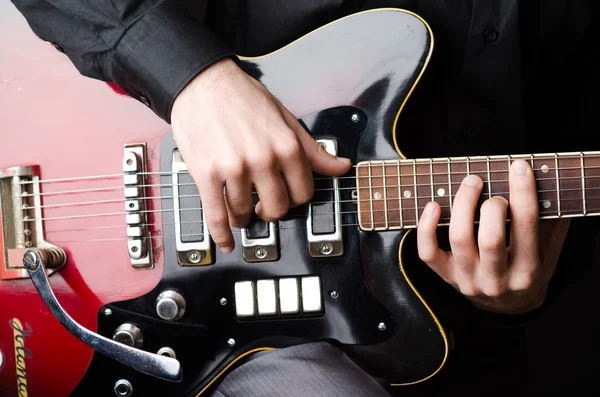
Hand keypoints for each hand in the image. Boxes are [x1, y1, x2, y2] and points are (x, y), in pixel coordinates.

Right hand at [171, 58, 351, 252]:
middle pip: (277, 209)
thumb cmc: (243, 97)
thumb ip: (312, 149)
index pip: (303, 193)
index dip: (296, 200)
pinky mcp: (206, 174)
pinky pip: (215, 215)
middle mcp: (263, 159)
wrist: (203, 83)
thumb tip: (341, 166)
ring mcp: (234, 168)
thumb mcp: (286, 119)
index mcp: (287, 146)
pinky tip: (225, 240)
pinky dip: (220, 234)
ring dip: (243, 220)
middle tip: (263, 209)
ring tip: (241, 215)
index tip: (287, 200)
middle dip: (271, 212)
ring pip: (244, 213)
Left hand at [416, 159, 570, 313]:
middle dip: (491, 204)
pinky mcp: (447, 278)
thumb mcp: (549, 252)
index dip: (523, 193)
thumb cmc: (529, 270)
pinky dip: (426, 227)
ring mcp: (469, 280)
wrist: (509, 308)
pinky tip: (433, 206)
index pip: (527, 227)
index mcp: (528, 271)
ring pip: (459, 239)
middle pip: (491, 237)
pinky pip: (428, 253)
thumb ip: (552, 222)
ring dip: (462, 205)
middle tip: (489, 183)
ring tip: (470, 183)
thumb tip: (553, 183)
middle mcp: (498, 280)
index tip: (519, 166)